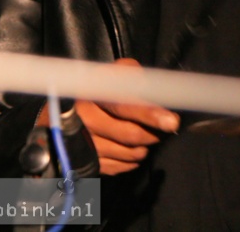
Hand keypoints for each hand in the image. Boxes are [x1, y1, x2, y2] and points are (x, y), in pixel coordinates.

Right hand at [70, 58, 180, 174]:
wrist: (67, 106)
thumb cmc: (101, 86)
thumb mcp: (117, 72)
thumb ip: (136, 78)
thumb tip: (159, 94)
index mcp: (92, 93)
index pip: (125, 105)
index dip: (150, 114)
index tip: (171, 121)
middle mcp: (82, 119)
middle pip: (129, 134)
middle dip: (152, 134)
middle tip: (161, 130)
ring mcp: (80, 143)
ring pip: (126, 153)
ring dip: (142, 148)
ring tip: (145, 139)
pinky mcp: (81, 161)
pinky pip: (116, 167)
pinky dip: (129, 161)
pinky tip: (131, 151)